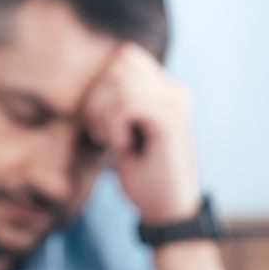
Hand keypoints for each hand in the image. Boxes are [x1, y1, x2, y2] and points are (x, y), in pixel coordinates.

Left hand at [83, 44, 199, 221]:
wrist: (168, 212)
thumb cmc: (145, 178)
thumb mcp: (124, 134)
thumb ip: (115, 104)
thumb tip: (93, 82)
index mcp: (165, 90)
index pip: (125, 56)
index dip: (102, 83)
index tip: (99, 121)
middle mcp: (174, 90)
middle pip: (121, 62)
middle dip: (98, 96)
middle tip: (99, 132)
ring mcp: (175, 103)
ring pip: (122, 82)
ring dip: (104, 113)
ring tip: (110, 140)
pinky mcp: (172, 120)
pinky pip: (128, 104)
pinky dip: (115, 126)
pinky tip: (122, 147)